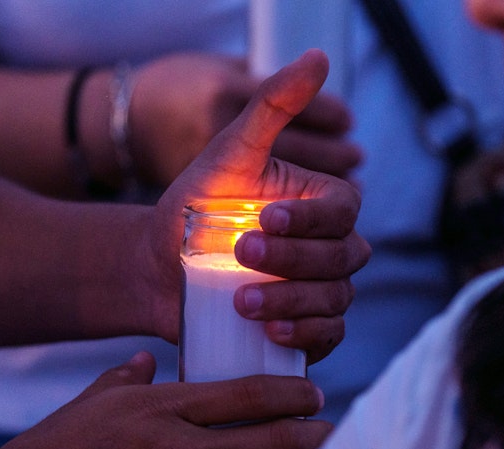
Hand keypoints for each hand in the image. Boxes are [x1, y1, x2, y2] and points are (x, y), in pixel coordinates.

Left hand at [147, 49, 370, 362]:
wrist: (161, 264)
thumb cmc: (197, 205)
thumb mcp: (230, 151)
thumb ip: (272, 106)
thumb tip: (318, 56)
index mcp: (320, 204)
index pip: (341, 211)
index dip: (309, 217)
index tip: (265, 216)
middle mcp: (330, 248)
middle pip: (342, 258)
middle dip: (292, 258)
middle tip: (240, 252)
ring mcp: (321, 291)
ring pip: (334, 299)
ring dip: (291, 300)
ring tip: (240, 299)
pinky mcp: (305, 328)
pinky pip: (327, 336)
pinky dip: (305, 336)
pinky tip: (272, 331)